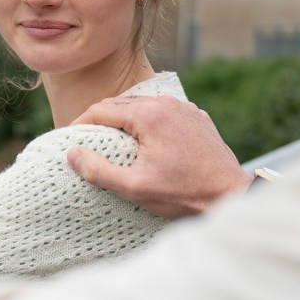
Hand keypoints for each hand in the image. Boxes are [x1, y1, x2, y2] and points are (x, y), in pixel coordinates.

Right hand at [67, 95, 250, 218]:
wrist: (231, 196)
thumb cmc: (184, 194)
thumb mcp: (135, 188)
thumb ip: (98, 171)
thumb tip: (73, 154)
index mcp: (148, 115)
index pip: (101, 109)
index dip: (80, 123)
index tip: (68, 139)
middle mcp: (166, 104)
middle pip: (120, 103)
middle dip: (99, 120)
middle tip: (85, 140)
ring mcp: (184, 108)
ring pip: (141, 105)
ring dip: (122, 119)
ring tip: (109, 140)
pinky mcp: (196, 117)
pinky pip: (162, 112)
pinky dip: (146, 121)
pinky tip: (143, 140)